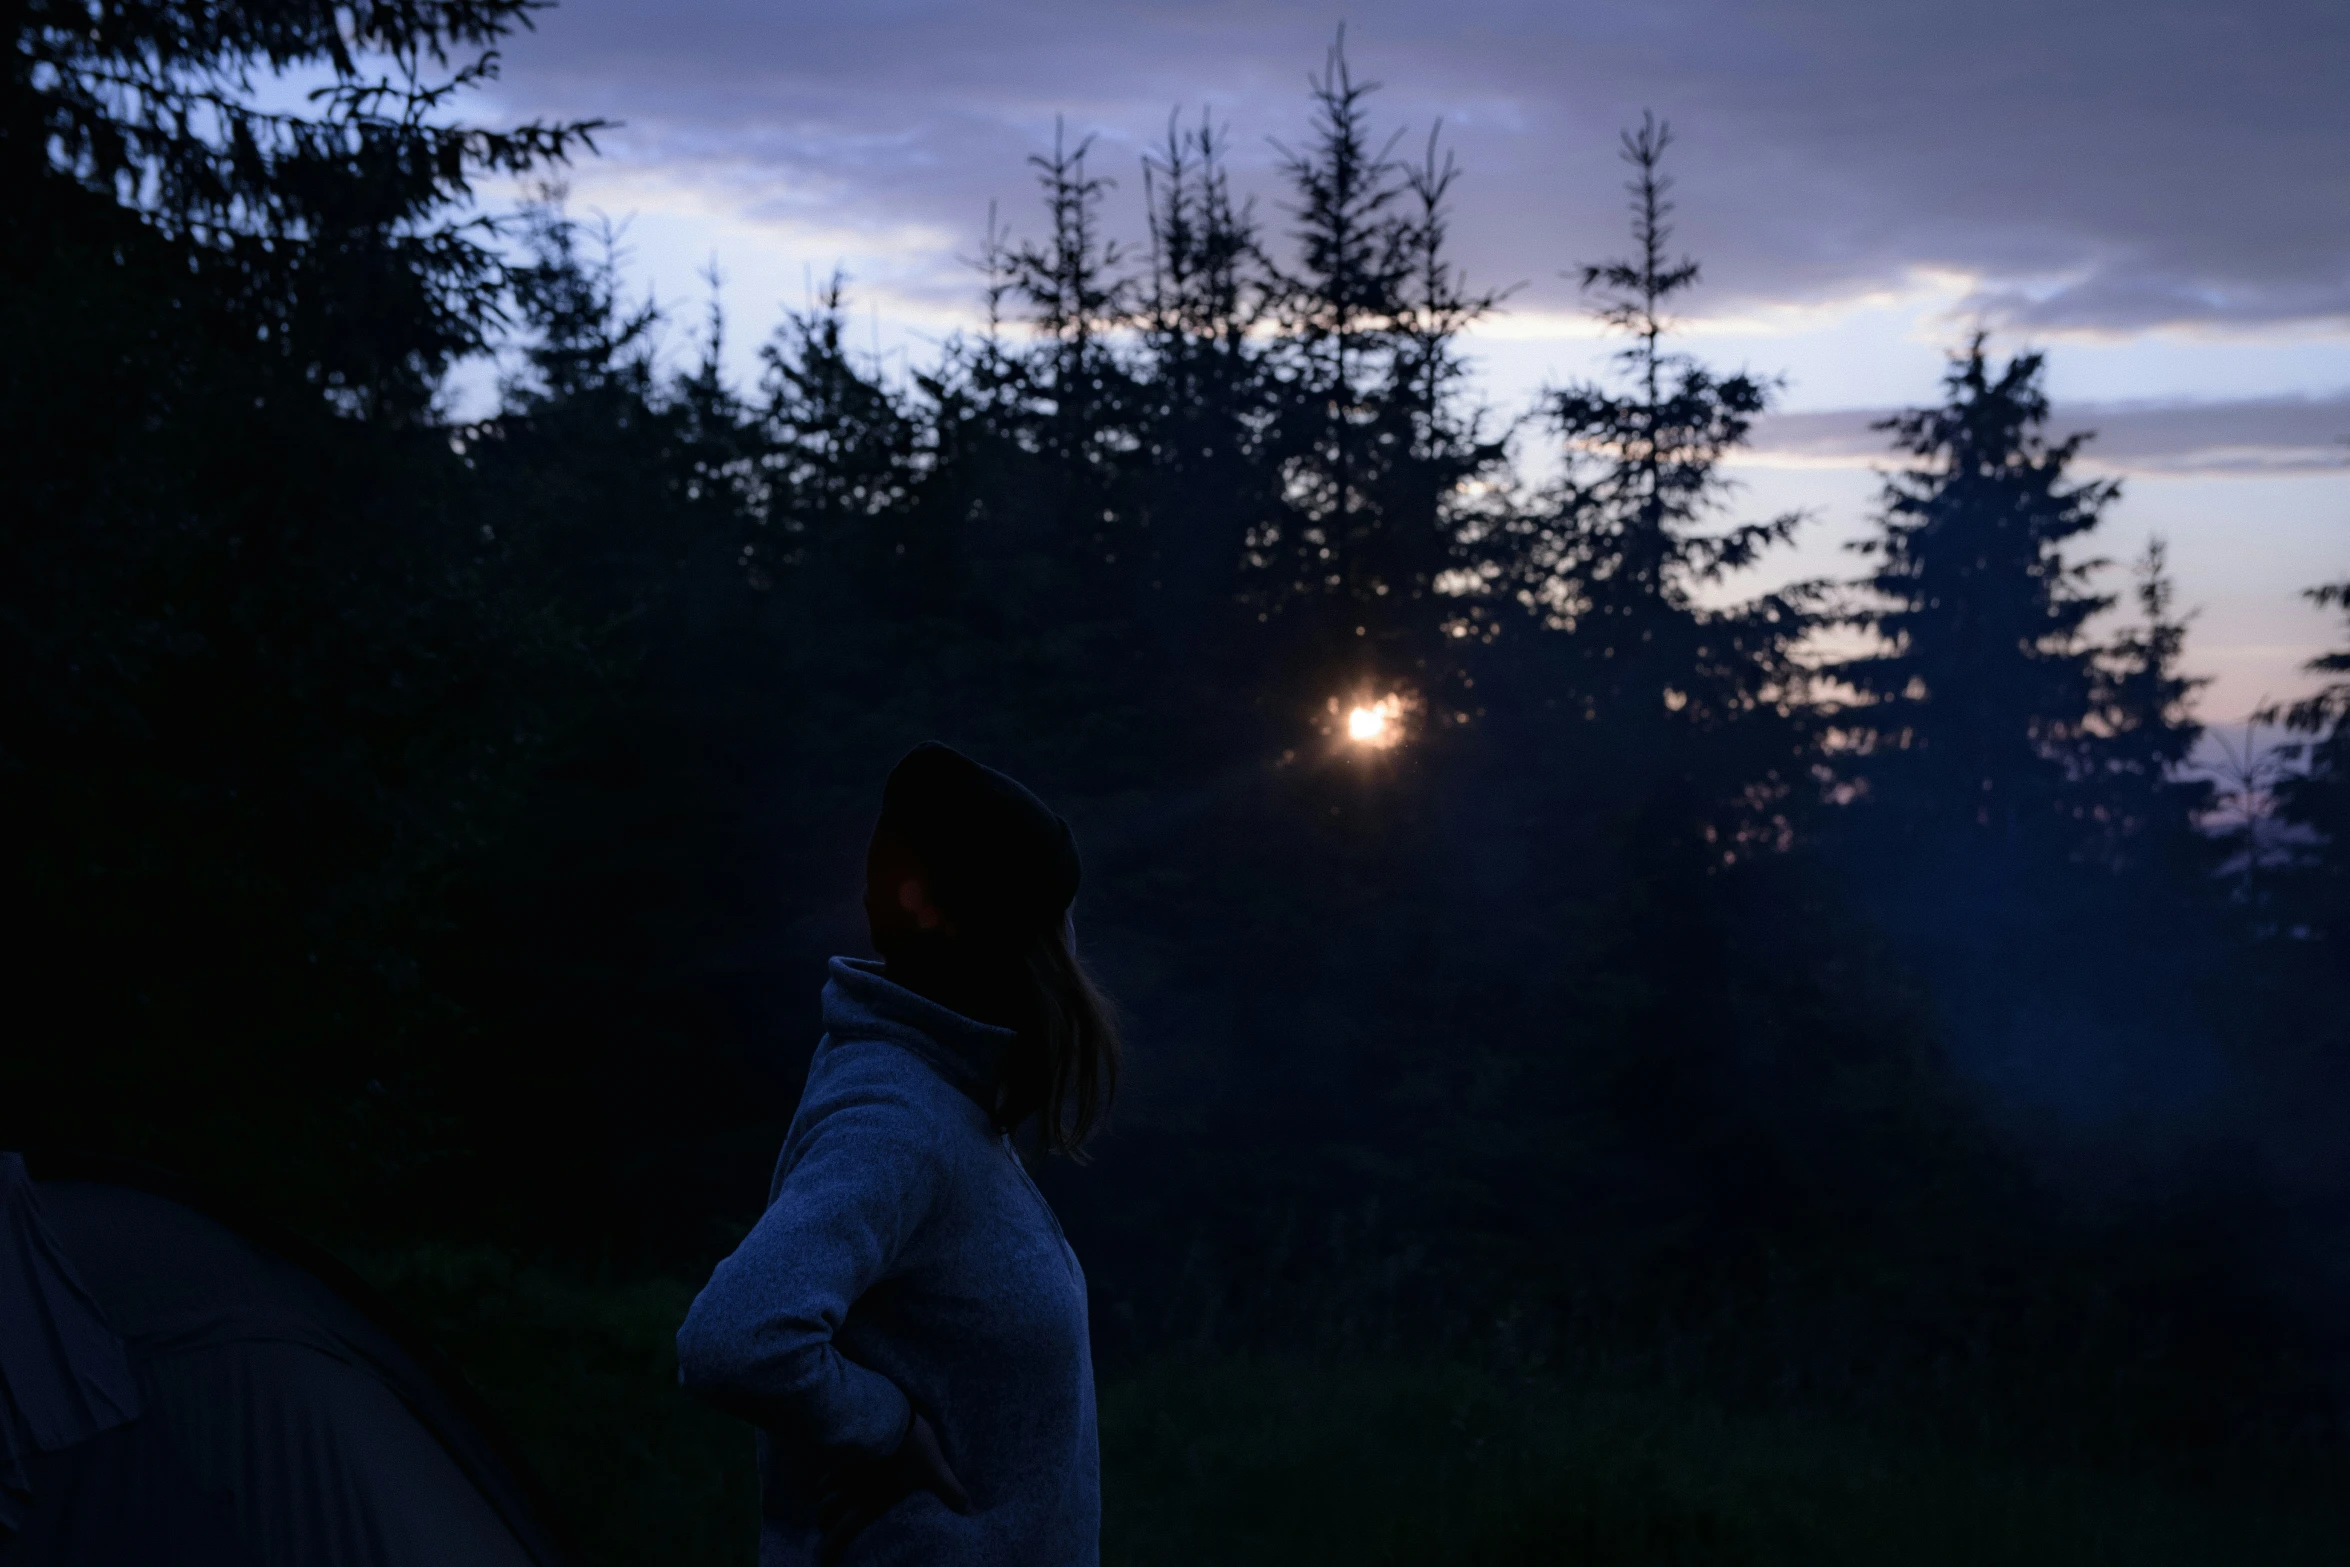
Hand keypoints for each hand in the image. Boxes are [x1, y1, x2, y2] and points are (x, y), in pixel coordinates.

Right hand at [817, 1412, 968, 1562]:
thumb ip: (950, 1491)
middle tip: (823, 1532)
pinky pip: (827, 1466)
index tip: (824, 1560)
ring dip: (822, 1499)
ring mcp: (843, 1468)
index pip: (846, 1529)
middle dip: (823, 1524)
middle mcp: (852, 1488)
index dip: (832, 1547)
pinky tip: (828, 1475)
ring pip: (822, 1490)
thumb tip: (970, 1510)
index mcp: (871, 1499)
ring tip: (822, 1504)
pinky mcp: (842, 1448)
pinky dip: (825, 1475)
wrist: (888, 1413)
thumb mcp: (934, 1470)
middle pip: (826, 1512)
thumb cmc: (911, 1446)